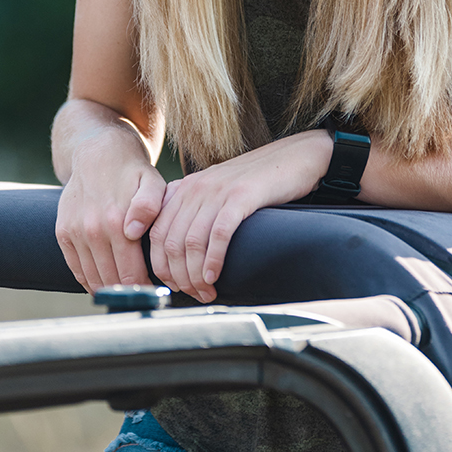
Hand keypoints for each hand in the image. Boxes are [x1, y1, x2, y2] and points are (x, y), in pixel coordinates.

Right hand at [55, 127, 166, 292]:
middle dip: (129, 292)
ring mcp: (74, 232)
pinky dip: (88, 280)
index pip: (131, 274)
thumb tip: (133, 232)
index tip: (155, 294)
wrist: (98, 152)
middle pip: (112, 280)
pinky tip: (102, 285)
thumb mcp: (151, 181)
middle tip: (144, 297)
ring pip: (92, 278)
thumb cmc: (133, 171)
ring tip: (126, 293)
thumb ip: (148, 205)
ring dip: (109, 289)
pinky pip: (75, 268)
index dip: (145, 289)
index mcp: (117, 222)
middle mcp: (92, 230)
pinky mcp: (62, 232)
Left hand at [147, 130, 331, 301]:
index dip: (161, 266)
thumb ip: (197, 212)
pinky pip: (219, 233)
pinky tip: (215, 275)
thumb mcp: (219, 192)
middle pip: (172, 242)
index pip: (157, 232)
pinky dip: (214, 259)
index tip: (174, 286)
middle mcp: (196, 187)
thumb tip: (182, 256)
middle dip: (180, 277)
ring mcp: (218, 190)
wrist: (295, 157)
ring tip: (207, 292)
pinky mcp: (241, 195)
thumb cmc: (258, 183)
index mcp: (186, 188)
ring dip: (196, 275)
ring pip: (192, 242)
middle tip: (196, 294)